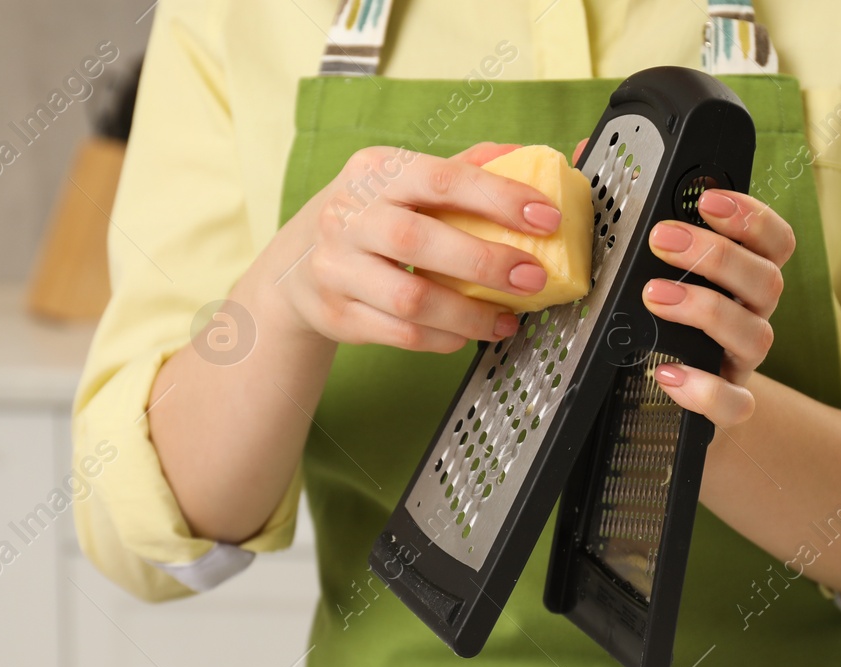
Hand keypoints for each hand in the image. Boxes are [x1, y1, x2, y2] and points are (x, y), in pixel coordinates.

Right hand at [270, 142, 563, 353]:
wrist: (295, 266)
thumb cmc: (368, 216)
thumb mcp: (402, 179)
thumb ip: (460, 168)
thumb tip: (523, 155)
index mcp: (374, 171)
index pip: (442, 179)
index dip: (499, 198)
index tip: (545, 218)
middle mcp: (349, 216)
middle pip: (420, 242)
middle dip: (486, 262)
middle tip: (533, 278)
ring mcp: (338, 268)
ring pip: (410, 298)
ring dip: (469, 314)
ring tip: (505, 319)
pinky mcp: (338, 314)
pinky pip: (400, 333)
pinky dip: (443, 337)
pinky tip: (466, 333)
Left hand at [643, 190, 794, 425]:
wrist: (659, 399)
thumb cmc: (654, 320)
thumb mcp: (645, 268)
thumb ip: (628, 221)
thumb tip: (583, 158)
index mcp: (743, 279)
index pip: (775, 241)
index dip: (752, 217)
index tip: (707, 200)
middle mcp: (752, 315)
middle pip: (767, 279)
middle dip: (717, 254)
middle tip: (662, 239)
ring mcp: (742, 362)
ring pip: (755, 333)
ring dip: (705, 308)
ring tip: (654, 295)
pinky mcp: (728, 405)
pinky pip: (733, 403)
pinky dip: (704, 389)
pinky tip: (665, 374)